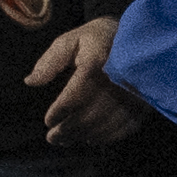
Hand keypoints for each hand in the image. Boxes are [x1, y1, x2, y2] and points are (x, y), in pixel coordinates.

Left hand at [26, 16, 147, 146]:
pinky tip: (90, 139)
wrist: (134, 36)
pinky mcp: (146, 101)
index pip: (77, 92)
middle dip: (69, 129)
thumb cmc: (94, 39)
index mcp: (98, 60)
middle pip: (92, 113)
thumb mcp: (68, 41)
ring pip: (108, 123)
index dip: (61, 110)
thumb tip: (30, 82)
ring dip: (85, 135)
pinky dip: (107, 136)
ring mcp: (136, 92)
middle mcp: (119, 78)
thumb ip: (49, 62)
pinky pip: (127, 126)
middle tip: (52, 138)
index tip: (47, 121)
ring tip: (65, 140)